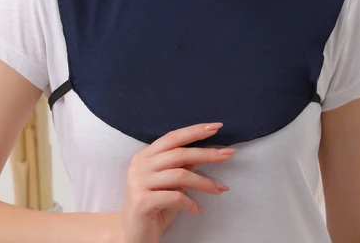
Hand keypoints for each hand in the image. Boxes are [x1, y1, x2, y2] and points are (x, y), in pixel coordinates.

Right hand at [119, 122, 235, 242]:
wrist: (131, 235)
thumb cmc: (154, 207)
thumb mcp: (170, 184)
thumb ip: (182, 167)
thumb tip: (206, 152)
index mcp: (146, 155)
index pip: (173, 137)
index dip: (195, 130)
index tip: (216, 126)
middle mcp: (140, 165)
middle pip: (179, 153)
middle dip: (206, 153)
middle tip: (227, 154)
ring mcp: (139, 182)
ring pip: (180, 175)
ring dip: (204, 182)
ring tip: (219, 189)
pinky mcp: (142, 202)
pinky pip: (174, 197)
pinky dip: (190, 203)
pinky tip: (198, 209)